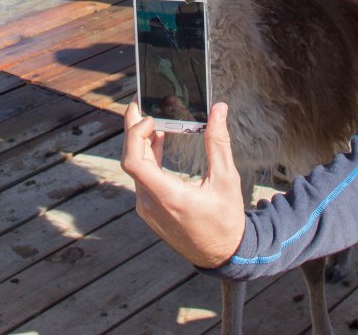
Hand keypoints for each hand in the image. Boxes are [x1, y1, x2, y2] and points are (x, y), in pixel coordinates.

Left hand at [122, 100, 245, 267]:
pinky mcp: (150, 209)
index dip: (135, 135)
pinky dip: (147, 156)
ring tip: (150, 116)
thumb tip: (219, 110)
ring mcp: (147, 208)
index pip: (134, 162)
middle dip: (133, 129)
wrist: (220, 254)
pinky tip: (157, 140)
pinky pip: (141, 177)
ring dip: (140, 141)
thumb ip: (219, 142)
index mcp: (167, 196)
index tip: (150, 118)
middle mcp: (150, 203)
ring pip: (135, 168)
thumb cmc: (225, 218)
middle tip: (140, 102)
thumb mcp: (226, 179)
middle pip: (131, 160)